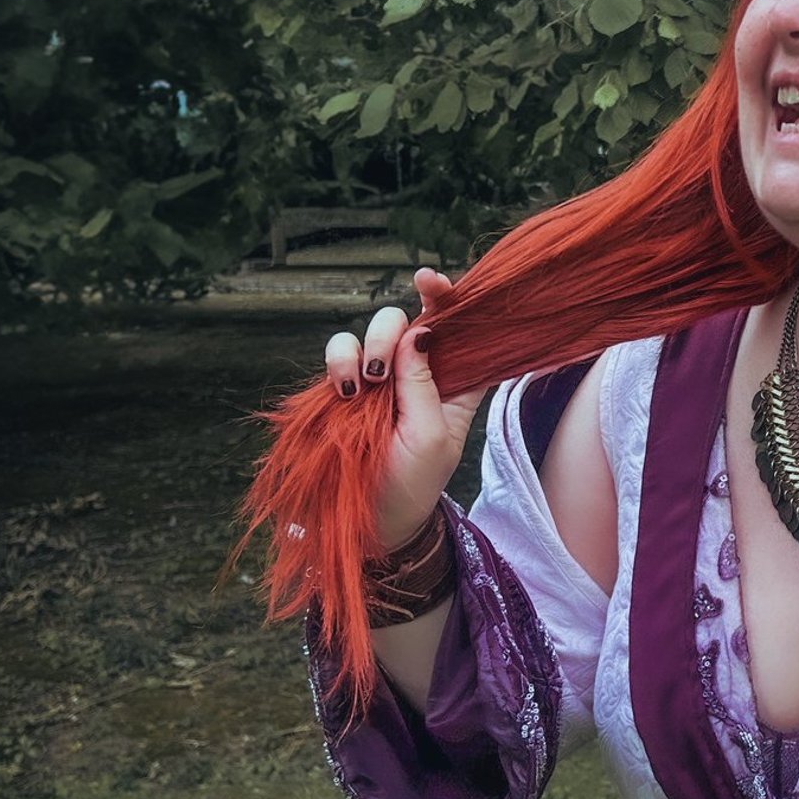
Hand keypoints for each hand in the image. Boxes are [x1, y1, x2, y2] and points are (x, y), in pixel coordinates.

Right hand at [323, 268, 486, 548]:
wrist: (374, 517)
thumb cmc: (415, 481)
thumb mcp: (431, 437)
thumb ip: (424, 384)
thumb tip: (419, 332)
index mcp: (458, 380)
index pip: (459, 327)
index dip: (447, 296)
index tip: (427, 281)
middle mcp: (420, 371)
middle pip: (409, 320)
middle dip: (392, 332)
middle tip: (382, 369)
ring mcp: (383, 378)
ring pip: (370, 331)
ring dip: (363, 349)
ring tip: (361, 388)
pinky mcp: (349, 387)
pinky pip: (339, 353)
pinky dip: (338, 363)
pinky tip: (344, 391)